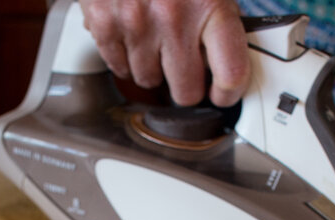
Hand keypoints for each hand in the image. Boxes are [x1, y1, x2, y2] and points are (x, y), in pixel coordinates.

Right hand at [78, 0, 249, 106]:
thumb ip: (219, 14)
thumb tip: (228, 54)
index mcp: (210, 3)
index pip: (231, 73)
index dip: (228, 93)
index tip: (223, 94)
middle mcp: (173, 18)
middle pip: (186, 91)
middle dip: (187, 85)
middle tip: (187, 73)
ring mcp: (135, 25)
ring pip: (148, 81)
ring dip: (154, 70)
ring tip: (156, 44)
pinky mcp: (104, 25)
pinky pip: (118, 67)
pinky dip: (125, 57)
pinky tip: (133, 37)